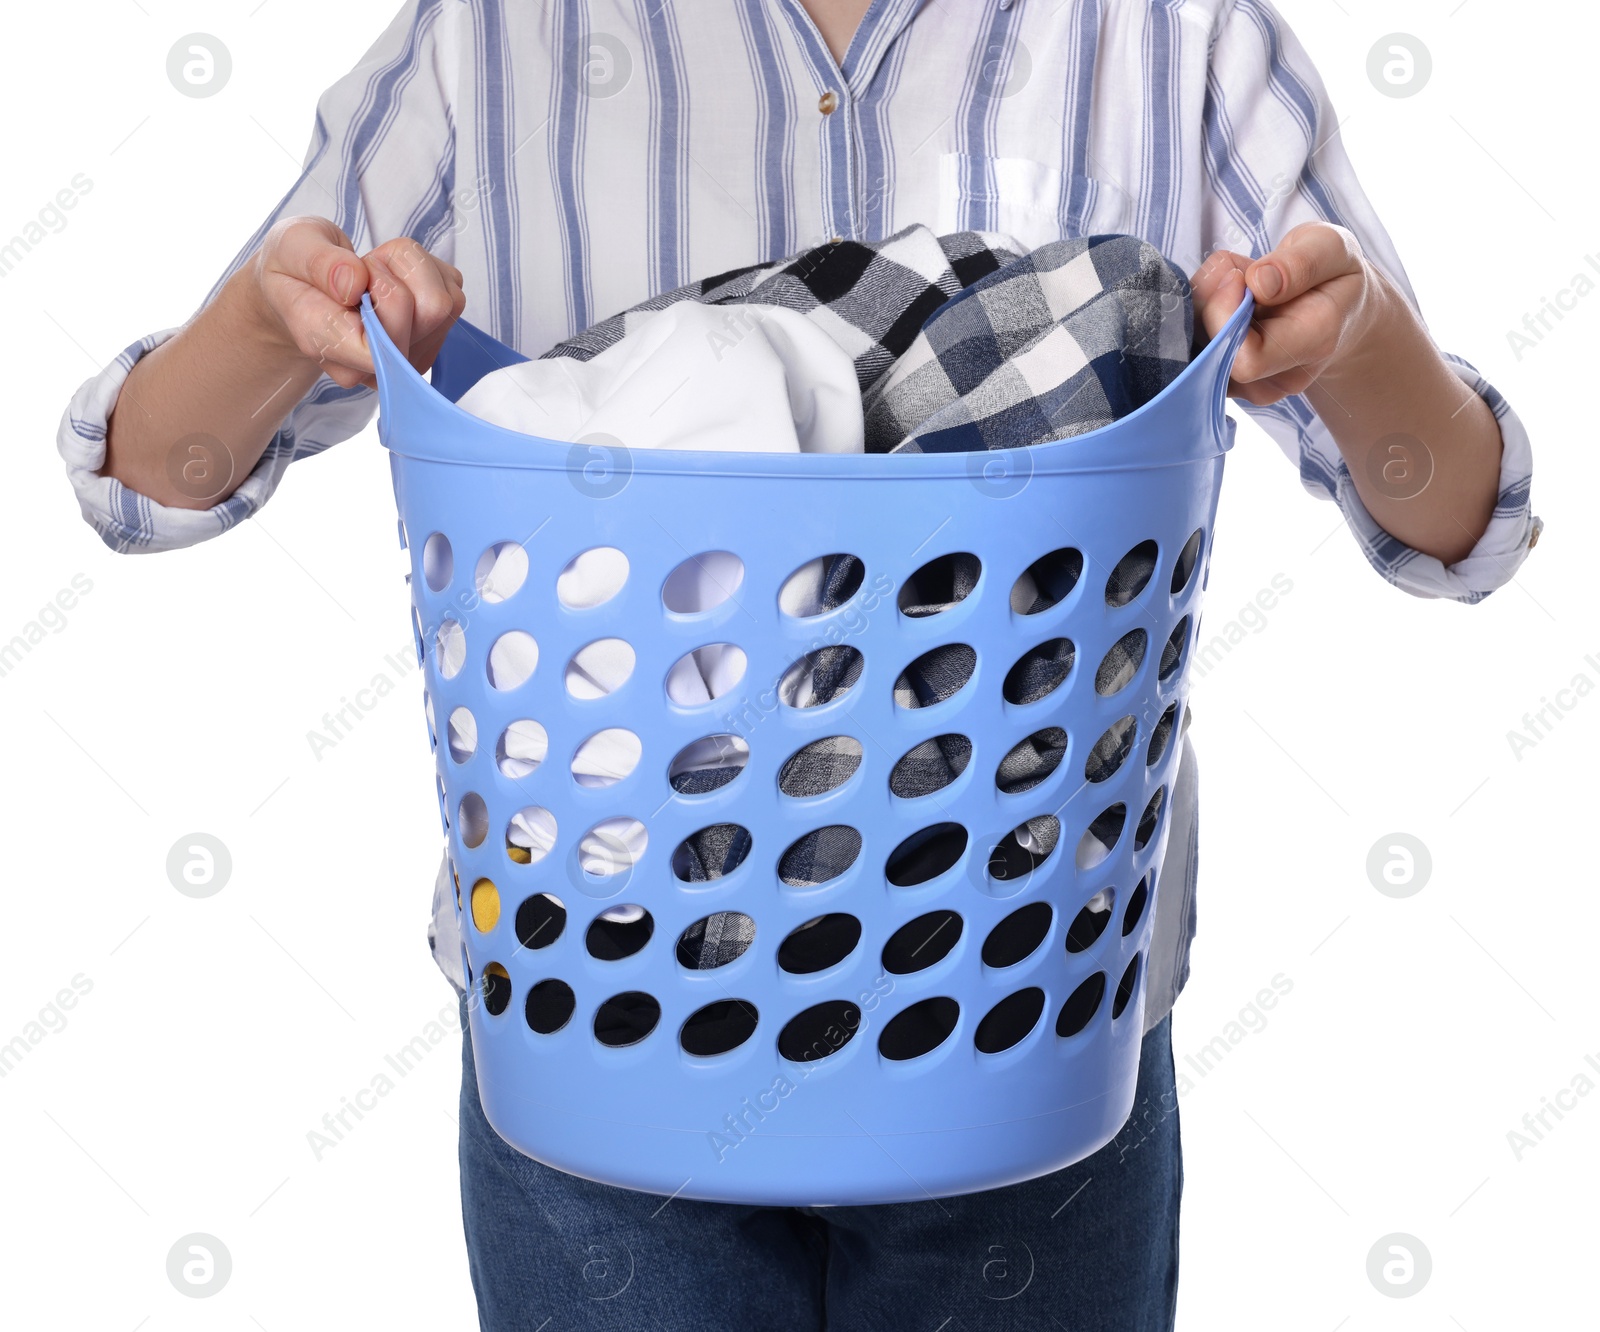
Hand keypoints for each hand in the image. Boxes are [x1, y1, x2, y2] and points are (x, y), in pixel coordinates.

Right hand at [247, 216, 465, 388]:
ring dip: (412, 270)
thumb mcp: (291, 248)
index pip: (386, 341)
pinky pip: (452, 292)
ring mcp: (408, 355)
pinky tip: (394, 277)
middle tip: (359, 271)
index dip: (379, 290)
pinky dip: (426, 271)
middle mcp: (377, 366)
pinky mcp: (433, 337)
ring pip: (445, 301)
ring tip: (374, 274)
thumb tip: (355, 282)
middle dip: (394, 271)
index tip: (353, 273)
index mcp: (332, 349)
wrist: (301, 285)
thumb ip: (319, 263)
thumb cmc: (294, 270)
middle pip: (427, 310)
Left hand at [1191, 222, 1387, 405]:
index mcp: (1313, 344)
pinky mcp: (1227, 382)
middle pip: (1211, 356)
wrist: (1339, 312)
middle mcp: (1279, 379)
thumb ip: (1300, 262)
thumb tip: (1258, 283)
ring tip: (1237, 284)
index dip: (1225, 314)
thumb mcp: (1331, 247)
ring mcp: (1251, 387)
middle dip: (1207, 305)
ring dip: (1203, 308)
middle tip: (1233, 272)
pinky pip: (1192, 351)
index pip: (1247, 358)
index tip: (1238, 274)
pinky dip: (1199, 319)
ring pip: (1196, 352)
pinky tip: (1227, 302)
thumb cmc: (1334, 275)